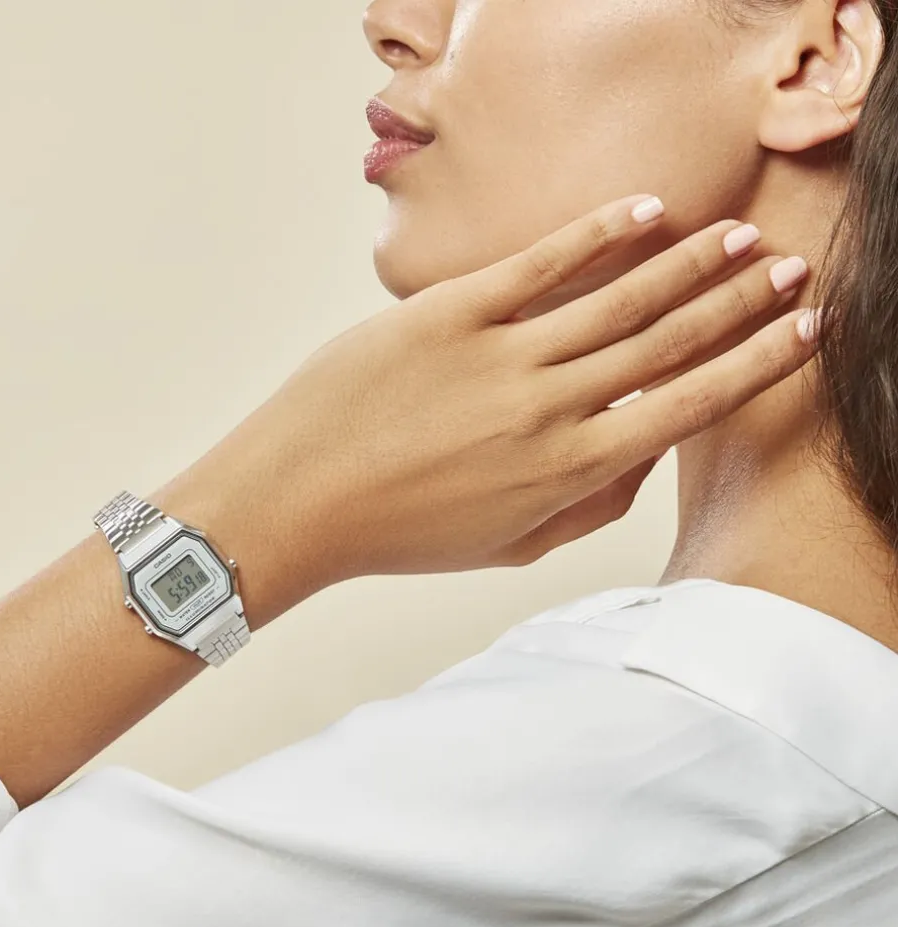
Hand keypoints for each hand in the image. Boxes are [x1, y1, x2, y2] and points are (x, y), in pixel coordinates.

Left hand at [231, 194, 813, 580]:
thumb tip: (645, 455)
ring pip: (618, 298)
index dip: (753, 364)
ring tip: (737, 236)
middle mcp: (550, 408)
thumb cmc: (405, 532)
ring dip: (689, 263)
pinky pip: (540, 263)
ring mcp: (501, 353)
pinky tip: (645, 213)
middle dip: (739, 302)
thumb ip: (589, 506)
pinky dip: (599, 234)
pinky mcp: (449, 313)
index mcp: (569, 470)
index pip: (688, 406)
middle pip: (668, 342)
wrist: (298, 500)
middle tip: (790, 269)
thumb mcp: (510, 545)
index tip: (796, 333)